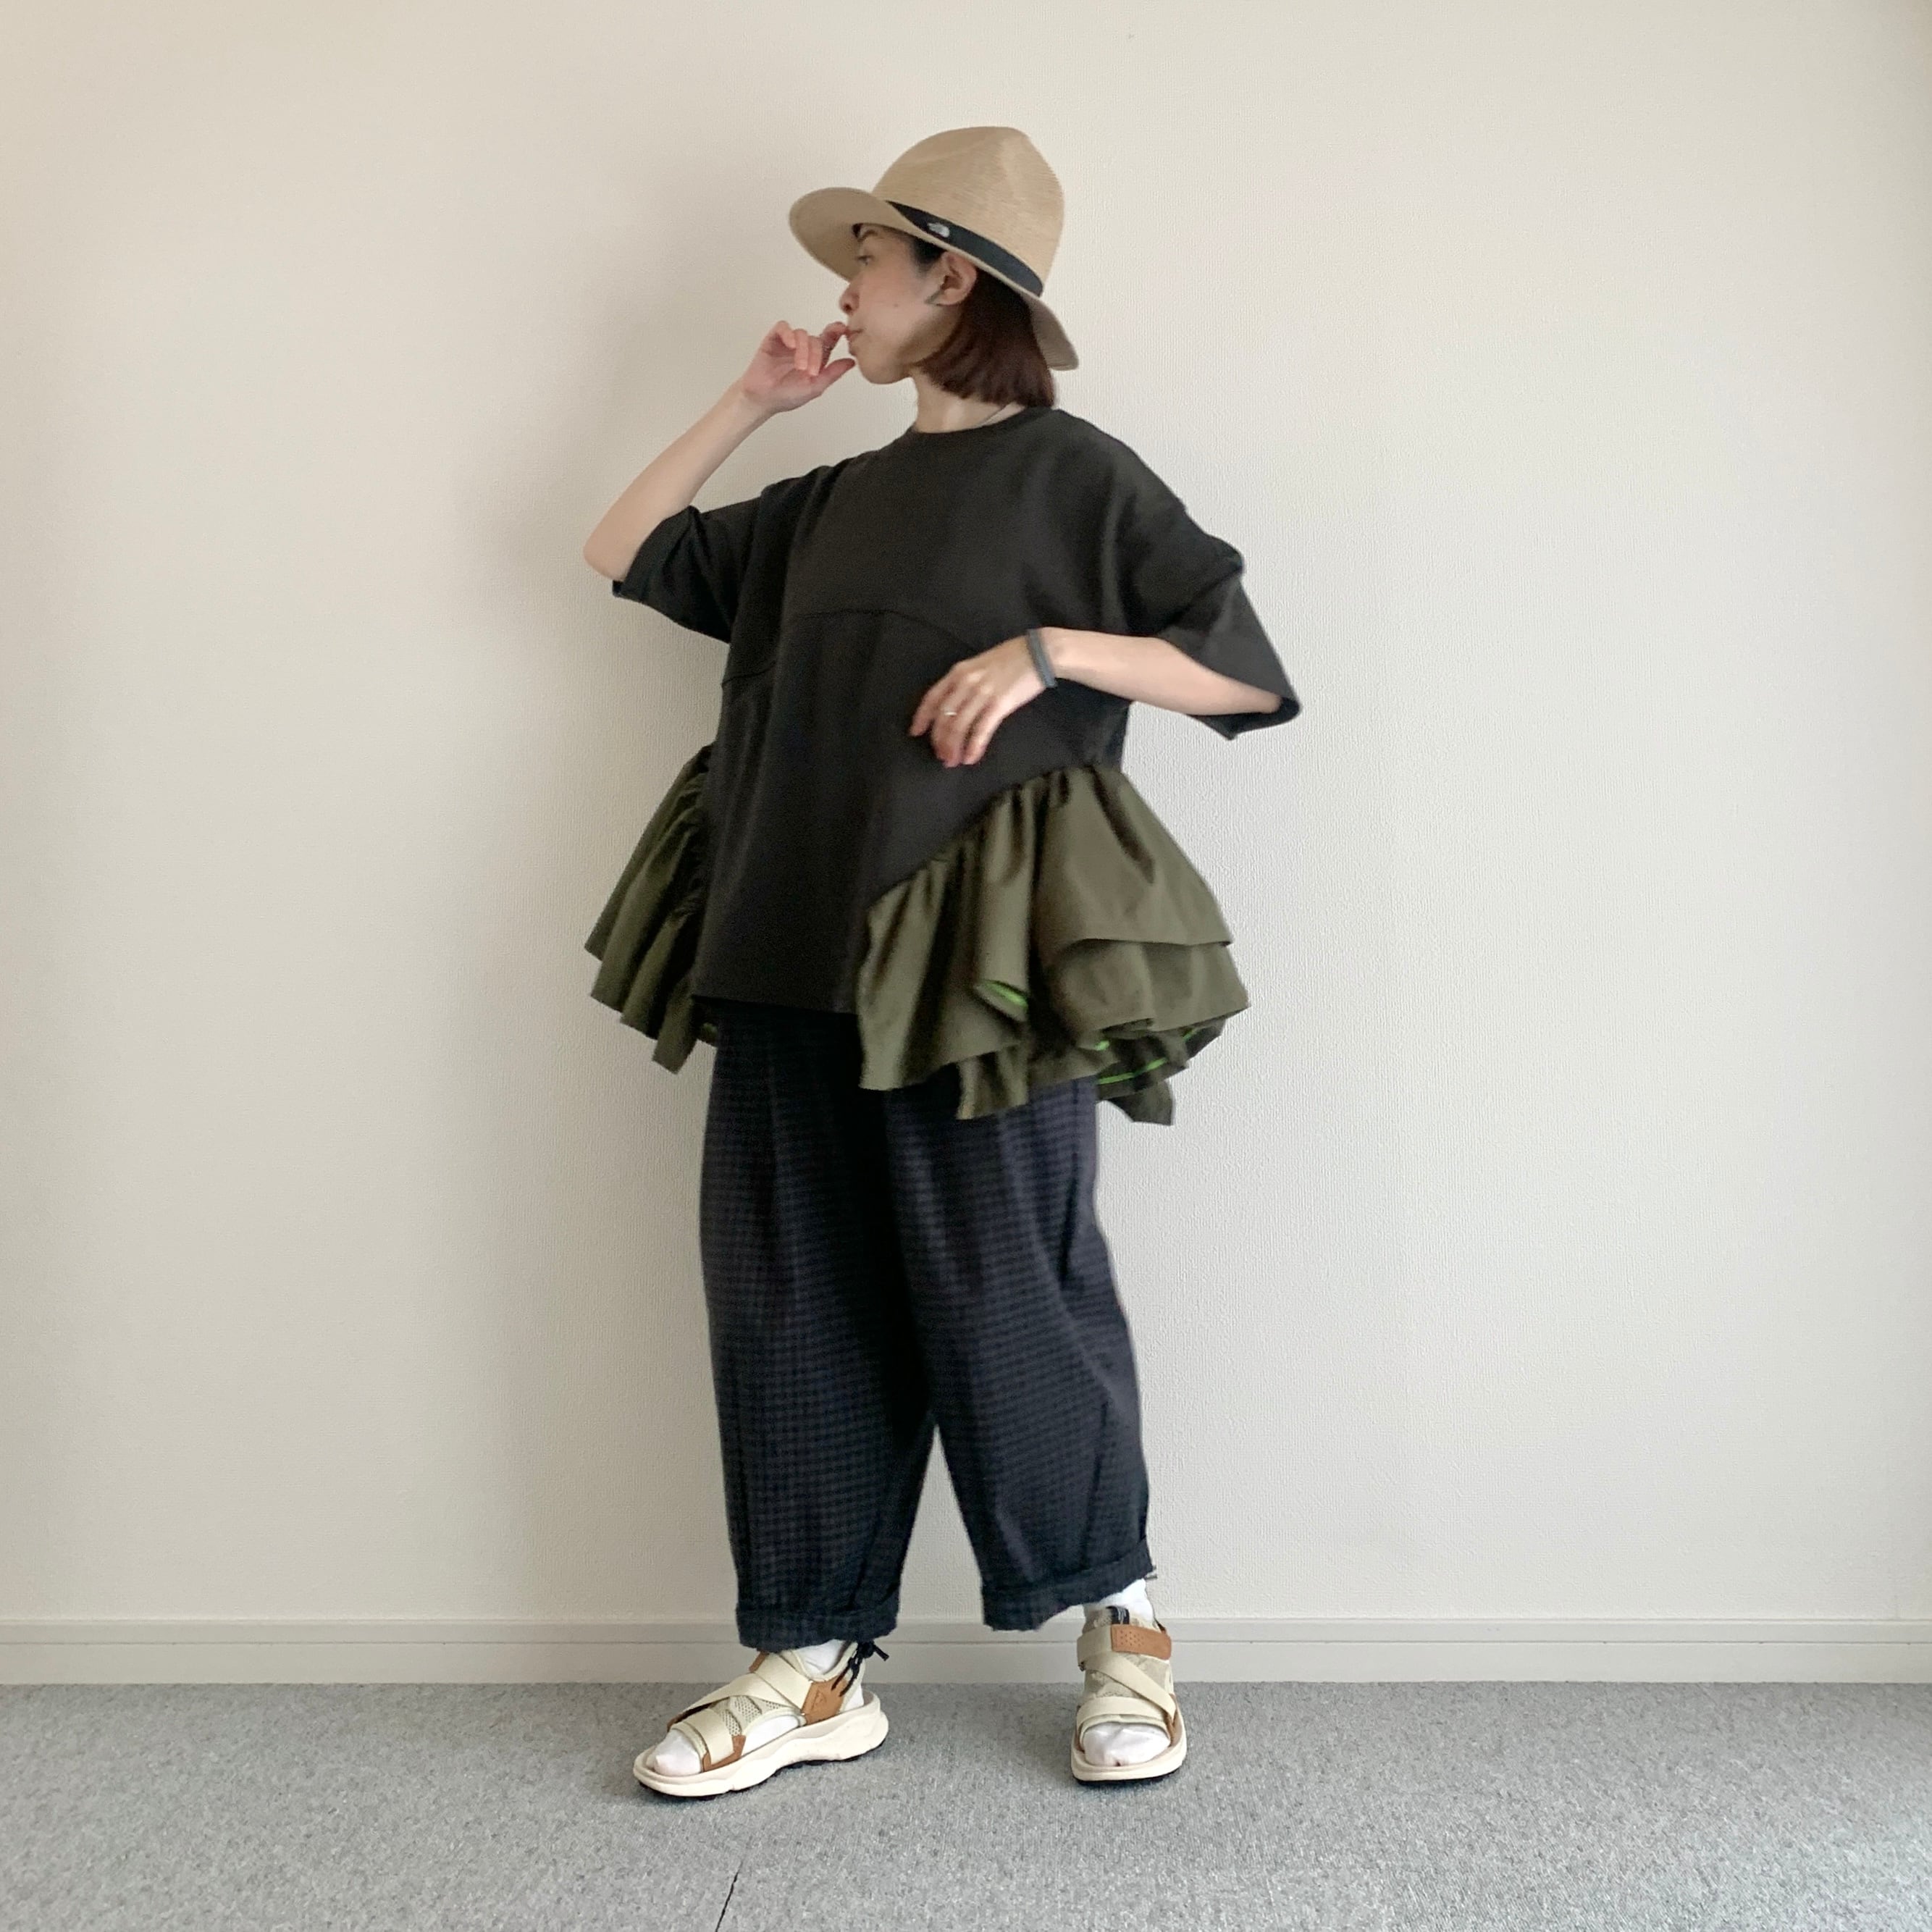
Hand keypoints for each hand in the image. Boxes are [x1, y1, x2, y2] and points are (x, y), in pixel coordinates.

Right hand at [737, 320, 853, 413]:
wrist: (762, 399)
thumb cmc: (786, 396)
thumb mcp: (815, 387)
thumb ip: (833, 374)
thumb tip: (851, 362)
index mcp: (815, 359)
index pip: (828, 341)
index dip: (835, 333)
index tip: (842, 329)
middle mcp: (803, 348)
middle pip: (816, 339)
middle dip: (816, 354)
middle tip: (811, 371)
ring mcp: (788, 343)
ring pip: (802, 334)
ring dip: (803, 349)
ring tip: (800, 367)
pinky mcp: (774, 339)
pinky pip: (783, 328)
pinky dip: (788, 334)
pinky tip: (791, 345)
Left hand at [908, 634, 1051, 766]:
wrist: (1038, 653)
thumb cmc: (1012, 658)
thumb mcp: (980, 664)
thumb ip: (966, 680)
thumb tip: (958, 703)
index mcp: (959, 672)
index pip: (932, 697)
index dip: (922, 717)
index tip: (915, 733)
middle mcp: (965, 683)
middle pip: (943, 716)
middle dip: (939, 740)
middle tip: (940, 756)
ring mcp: (981, 693)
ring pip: (958, 725)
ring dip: (953, 747)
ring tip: (953, 762)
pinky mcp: (999, 704)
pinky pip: (981, 729)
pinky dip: (974, 746)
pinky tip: (971, 758)